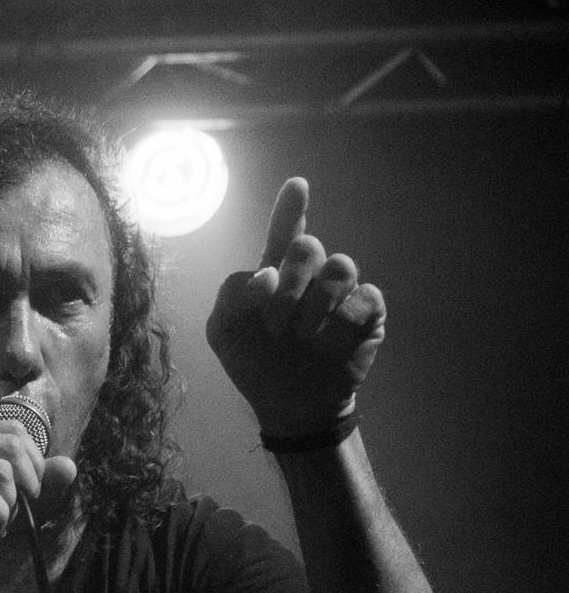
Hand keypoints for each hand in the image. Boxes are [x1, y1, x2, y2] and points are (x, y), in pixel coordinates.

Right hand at [0, 419, 77, 584]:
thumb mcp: (6, 504)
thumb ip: (35, 484)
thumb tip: (70, 466)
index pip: (14, 431)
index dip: (34, 465)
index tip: (27, 497)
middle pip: (13, 444)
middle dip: (25, 485)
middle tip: (11, 515)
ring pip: (1, 469)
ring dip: (8, 506)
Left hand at [205, 178, 385, 436]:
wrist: (288, 406)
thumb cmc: (256, 364)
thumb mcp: (224, 332)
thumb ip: (232, 294)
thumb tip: (267, 274)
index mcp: (275, 273)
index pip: (284, 232)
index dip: (290, 208)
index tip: (297, 186)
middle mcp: (310, 276)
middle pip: (308, 247)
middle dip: (290, 284)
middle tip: (275, 325)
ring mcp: (341, 293)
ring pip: (340, 267)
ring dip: (316, 305)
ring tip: (302, 337)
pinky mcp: (367, 313)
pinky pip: (364, 298)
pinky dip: (341, 323)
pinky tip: (329, 344)